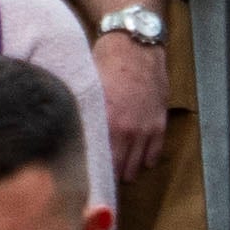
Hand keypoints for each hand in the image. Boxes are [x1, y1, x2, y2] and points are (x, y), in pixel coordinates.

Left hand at [91, 29, 171, 178]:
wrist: (135, 45)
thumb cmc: (105, 62)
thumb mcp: (87, 89)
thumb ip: (83, 115)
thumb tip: (69, 136)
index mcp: (106, 122)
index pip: (100, 162)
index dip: (92, 176)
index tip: (85, 184)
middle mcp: (128, 130)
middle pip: (119, 169)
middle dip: (108, 177)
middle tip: (98, 183)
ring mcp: (146, 128)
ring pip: (137, 166)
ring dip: (127, 171)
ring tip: (116, 174)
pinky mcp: (160, 123)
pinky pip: (154, 153)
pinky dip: (145, 160)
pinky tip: (136, 160)